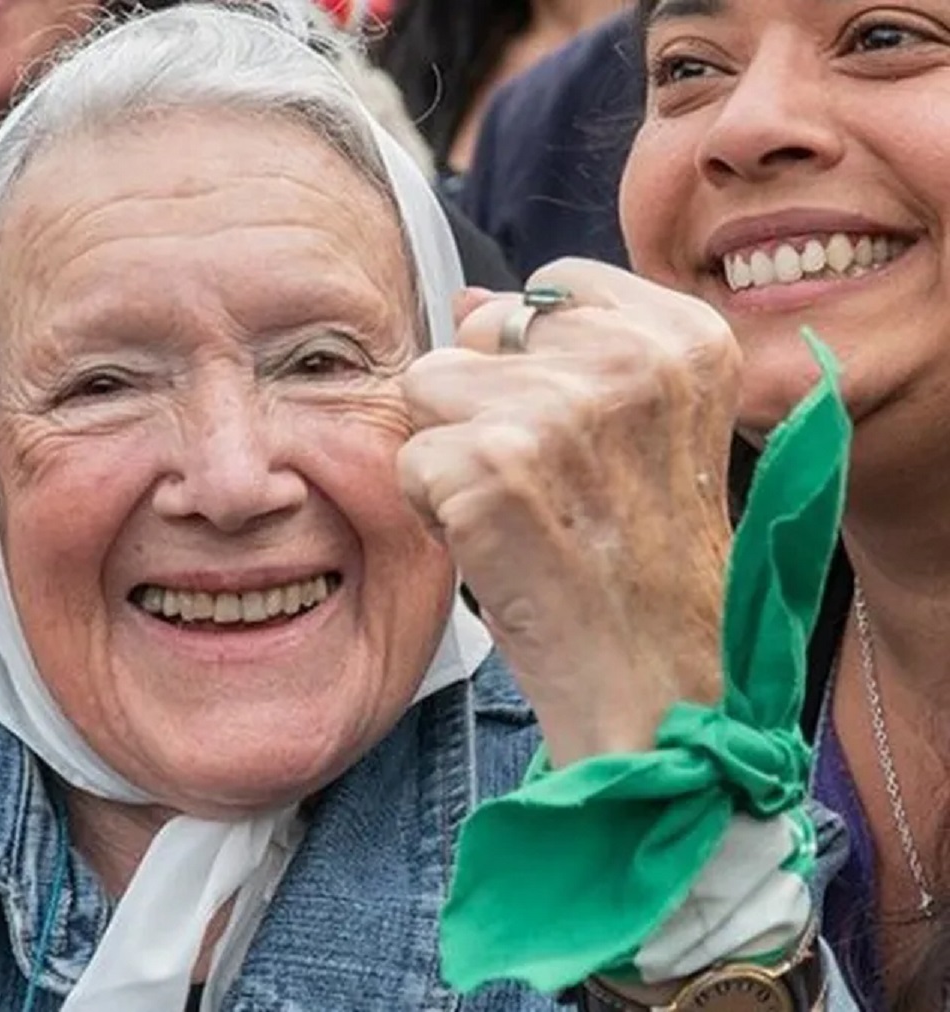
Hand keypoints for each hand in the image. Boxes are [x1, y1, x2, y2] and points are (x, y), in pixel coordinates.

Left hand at [397, 259, 741, 767]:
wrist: (652, 686)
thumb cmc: (643, 567)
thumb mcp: (645, 432)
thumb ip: (568, 350)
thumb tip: (467, 298)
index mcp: (686, 337)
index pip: (553, 287)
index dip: (535, 361)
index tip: (575, 437)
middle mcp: (631, 358)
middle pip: (481, 330)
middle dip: (485, 403)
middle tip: (546, 488)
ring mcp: (560, 408)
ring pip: (430, 386)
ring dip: (451, 454)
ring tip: (520, 515)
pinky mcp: (491, 465)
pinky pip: (408, 457)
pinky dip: (430, 508)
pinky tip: (496, 547)